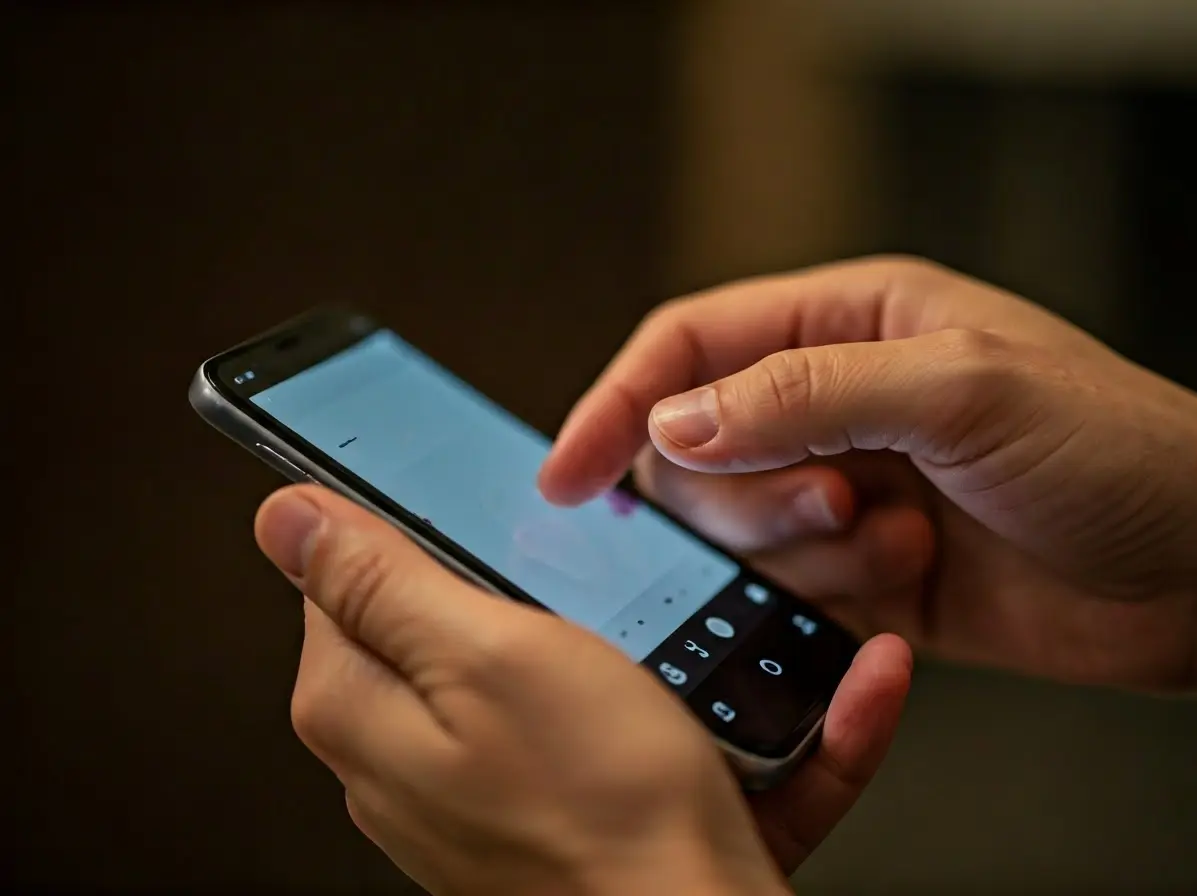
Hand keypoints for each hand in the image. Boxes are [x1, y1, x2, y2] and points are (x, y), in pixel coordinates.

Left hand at [255, 485, 911, 894]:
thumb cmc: (605, 808)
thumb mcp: (490, 653)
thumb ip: (379, 580)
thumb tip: (286, 516)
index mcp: (360, 706)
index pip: (342, 570)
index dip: (413, 520)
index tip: (481, 504)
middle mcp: (398, 757)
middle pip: (436, 615)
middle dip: (511, 580)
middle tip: (584, 576)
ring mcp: (469, 789)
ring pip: (518, 663)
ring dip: (588, 640)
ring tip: (652, 650)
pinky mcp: (539, 809)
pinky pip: (576, 726)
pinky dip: (632, 703)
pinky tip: (684, 706)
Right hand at [539, 257, 1196, 716]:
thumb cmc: (1114, 448)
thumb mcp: (958, 389)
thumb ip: (801, 394)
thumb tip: (675, 423)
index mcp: (851, 323)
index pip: (692, 345)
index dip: (619, 401)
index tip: (567, 472)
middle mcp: (837, 404)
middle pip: (701, 450)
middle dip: (750, 495)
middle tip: (838, 504)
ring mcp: (847, 493)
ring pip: (740, 532)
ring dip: (807, 552)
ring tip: (903, 541)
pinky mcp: (867, 575)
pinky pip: (788, 594)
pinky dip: (831, 598)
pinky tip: (914, 579)